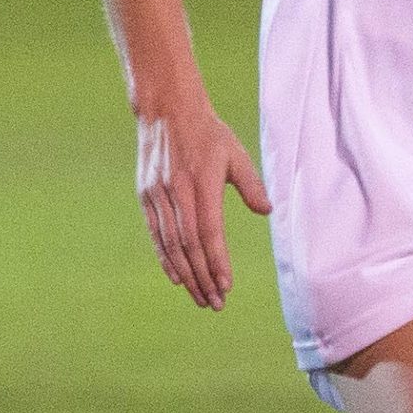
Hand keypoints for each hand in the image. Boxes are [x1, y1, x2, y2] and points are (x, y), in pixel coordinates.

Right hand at [134, 89, 270, 309]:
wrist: (166, 110)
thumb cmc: (208, 133)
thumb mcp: (235, 153)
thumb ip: (251, 184)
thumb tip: (266, 210)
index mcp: (201, 184)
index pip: (209, 232)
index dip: (217, 261)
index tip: (226, 285)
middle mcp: (176, 192)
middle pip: (189, 246)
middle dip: (203, 277)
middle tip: (215, 303)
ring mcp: (157, 195)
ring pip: (170, 244)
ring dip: (186, 274)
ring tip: (200, 297)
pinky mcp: (145, 196)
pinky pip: (155, 234)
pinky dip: (165, 258)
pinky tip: (177, 277)